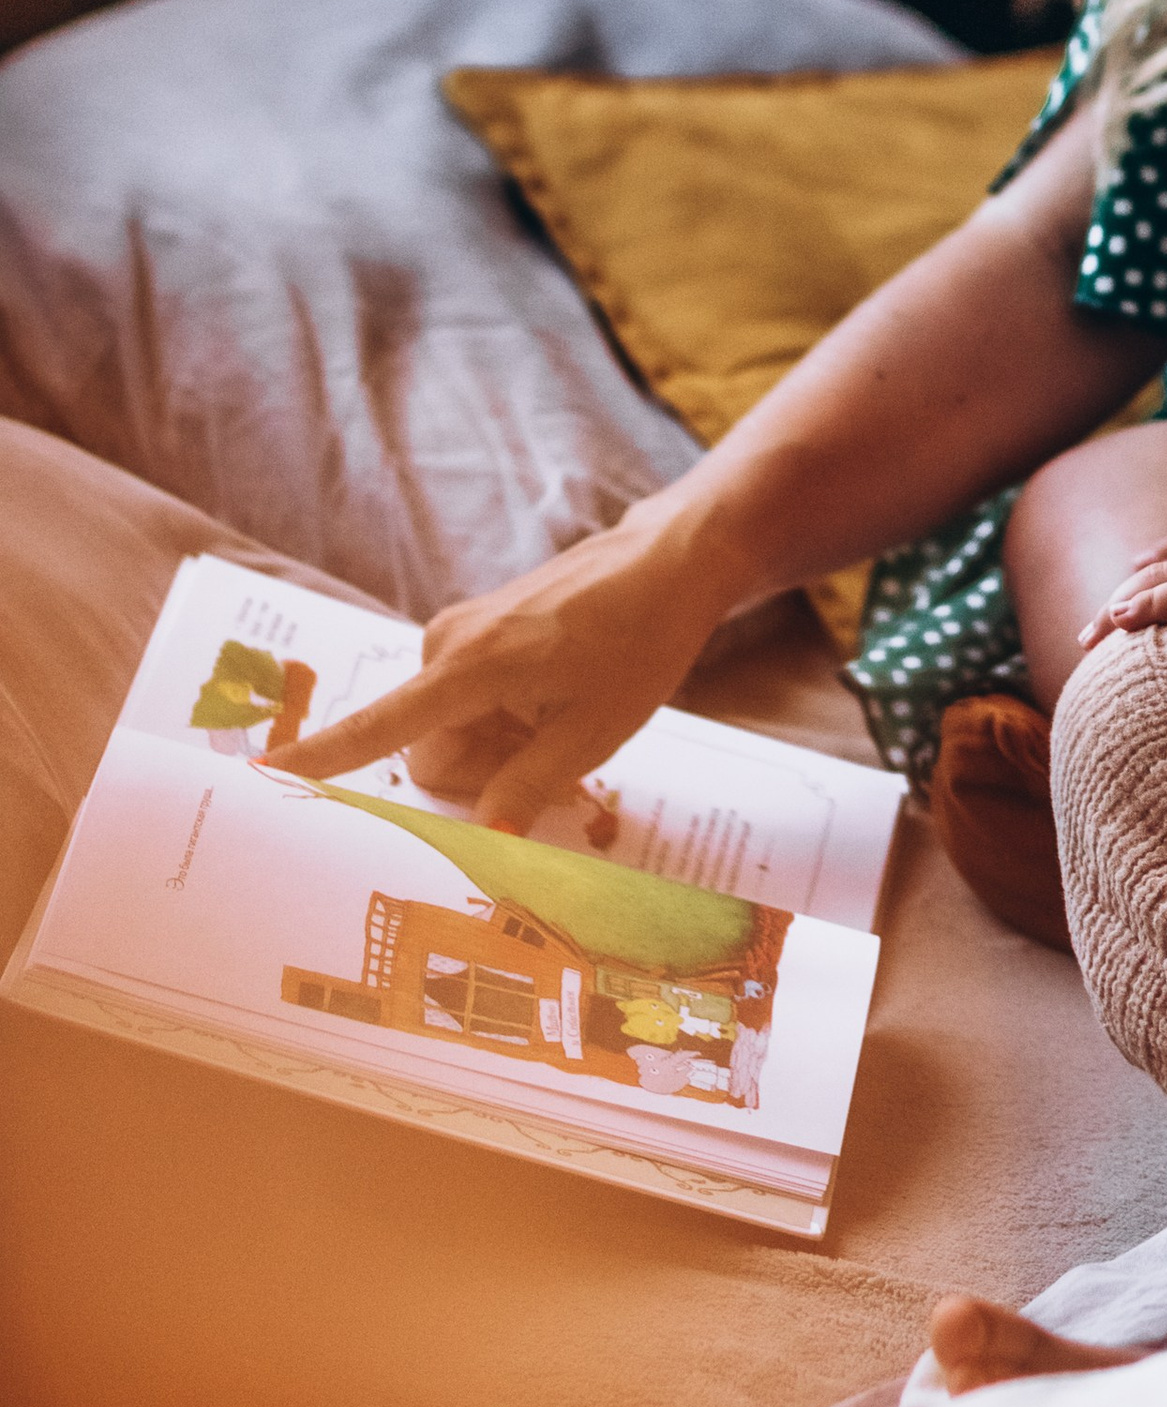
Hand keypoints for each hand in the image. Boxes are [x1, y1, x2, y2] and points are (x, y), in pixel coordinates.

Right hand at [264, 490, 752, 829]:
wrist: (667, 565)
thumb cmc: (638, 644)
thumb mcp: (593, 735)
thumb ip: (524, 790)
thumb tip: (476, 842)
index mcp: (469, 668)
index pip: (377, 728)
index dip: (320, 758)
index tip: (260, 776)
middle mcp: (445, 645)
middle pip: (426, 751)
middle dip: (479, 773)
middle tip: (554, 757)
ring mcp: (457, 633)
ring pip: (449, 729)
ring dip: (497, 746)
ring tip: (564, 720)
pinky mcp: (474, 630)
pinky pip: (465, 700)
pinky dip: (502, 717)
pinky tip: (556, 702)